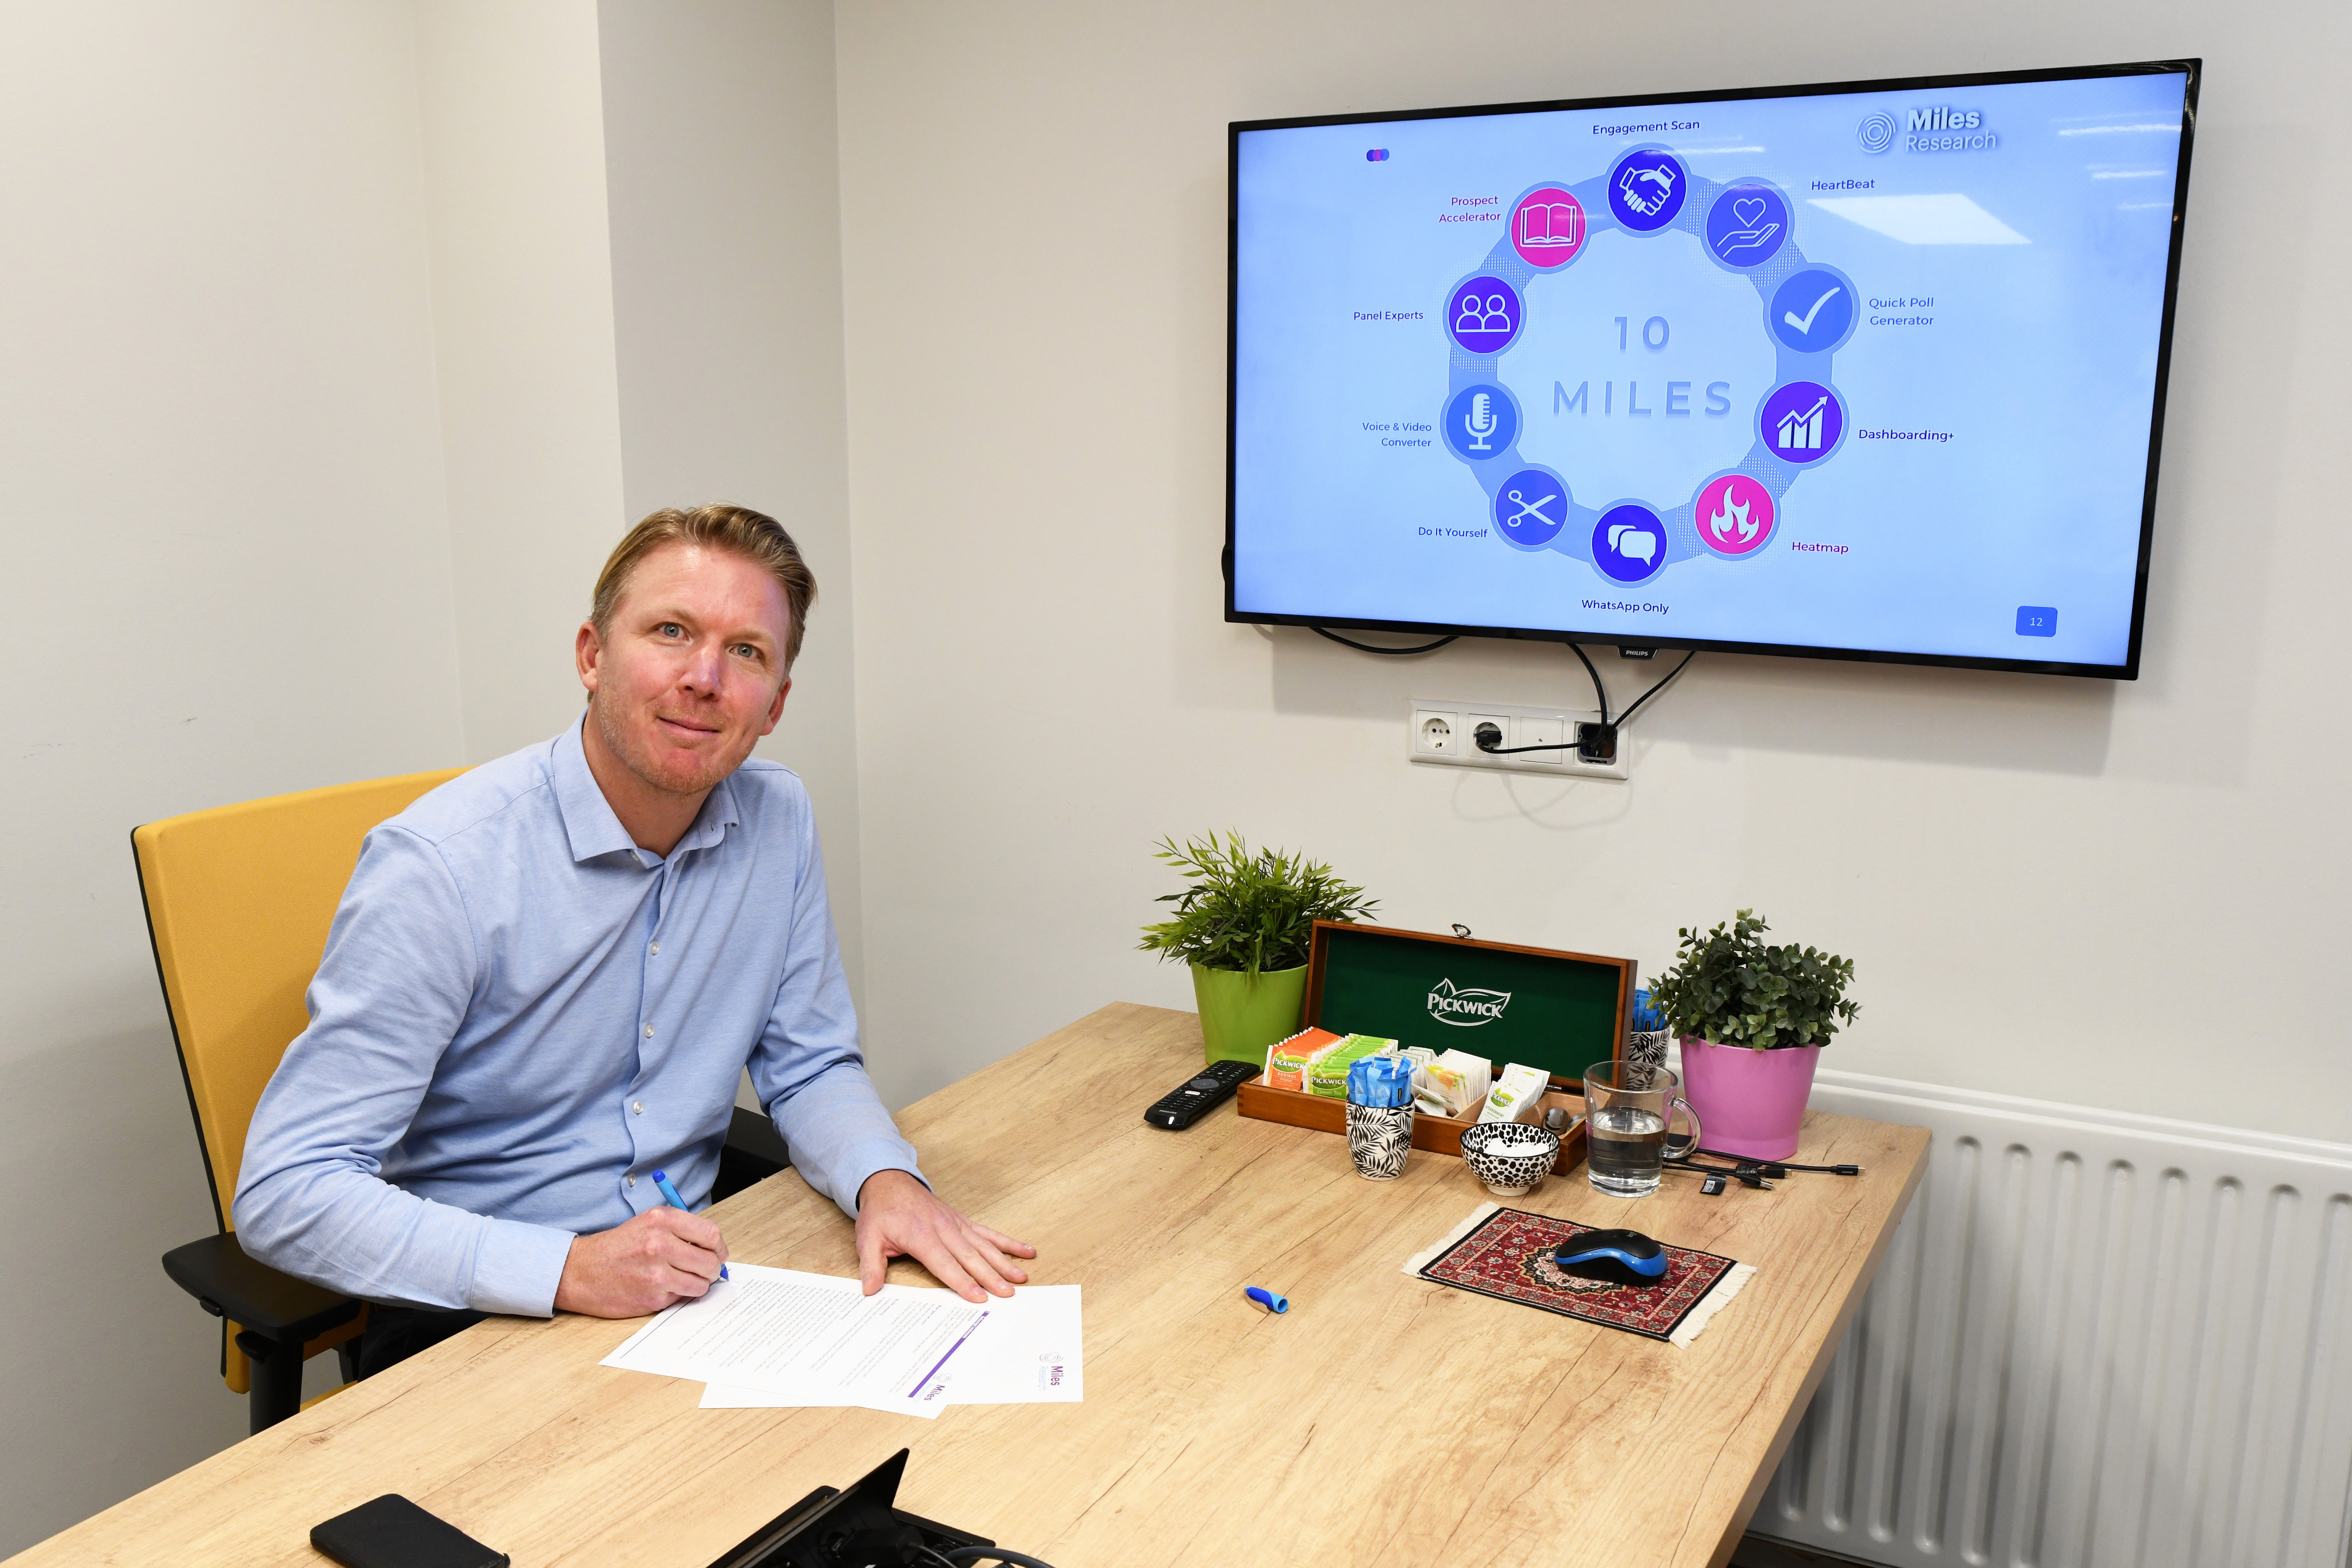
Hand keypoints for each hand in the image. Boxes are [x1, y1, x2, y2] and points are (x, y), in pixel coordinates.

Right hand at [554, 1205, 729, 1316]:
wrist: (580, 1271)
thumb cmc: (616, 1247)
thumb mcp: (647, 1223)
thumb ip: (680, 1230)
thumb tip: (714, 1246)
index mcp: (662, 1220)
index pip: (711, 1233)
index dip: (719, 1246)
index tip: (717, 1252)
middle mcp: (660, 1244)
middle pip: (711, 1261)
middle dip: (713, 1268)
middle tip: (706, 1270)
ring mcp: (656, 1273)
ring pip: (701, 1283)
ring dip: (698, 1284)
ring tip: (684, 1279)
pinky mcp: (652, 1298)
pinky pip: (682, 1297)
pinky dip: (678, 1295)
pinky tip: (663, 1288)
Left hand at [855, 1169, 1036, 1302]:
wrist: (889, 1182)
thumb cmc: (880, 1213)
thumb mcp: (868, 1238)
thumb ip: (871, 1266)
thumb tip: (870, 1291)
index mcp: (921, 1236)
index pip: (944, 1264)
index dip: (962, 1281)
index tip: (979, 1297)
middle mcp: (943, 1229)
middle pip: (971, 1257)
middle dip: (991, 1276)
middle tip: (1008, 1293)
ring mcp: (956, 1224)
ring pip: (984, 1245)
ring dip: (1004, 1262)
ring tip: (1022, 1277)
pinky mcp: (963, 1221)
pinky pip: (989, 1232)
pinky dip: (1007, 1242)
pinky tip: (1025, 1251)